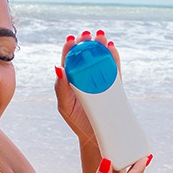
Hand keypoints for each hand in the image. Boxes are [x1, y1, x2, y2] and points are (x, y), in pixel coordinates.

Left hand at [54, 30, 121, 145]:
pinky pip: (114, 68)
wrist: (96, 137)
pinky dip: (113, 56)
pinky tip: (111, 47)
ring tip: (100, 36)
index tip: (71, 40)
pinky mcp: (114, 85)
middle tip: (87, 35)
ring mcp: (100, 80)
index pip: (69, 60)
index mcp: (71, 80)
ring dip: (101, 45)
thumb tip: (58, 67)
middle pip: (86, 55)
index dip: (70, 48)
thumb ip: (60, 88)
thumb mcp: (64, 105)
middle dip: (86, 42)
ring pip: (101, 58)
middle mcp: (86, 77)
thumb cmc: (76, 121)